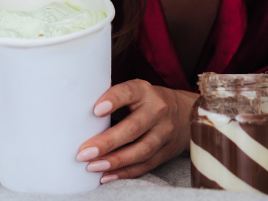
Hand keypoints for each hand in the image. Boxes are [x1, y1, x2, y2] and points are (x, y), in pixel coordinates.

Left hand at [75, 80, 197, 182]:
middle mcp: (157, 111)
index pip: (128, 92)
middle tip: (84, 152)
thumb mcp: (136, 91)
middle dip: (107, 142)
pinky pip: (146, 165)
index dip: (113, 100)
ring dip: (115, 161)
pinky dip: (125, 173)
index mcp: (145, 91)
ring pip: (141, 150)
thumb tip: (80, 106)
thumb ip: (114, 97)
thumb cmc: (148, 101)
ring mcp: (164, 133)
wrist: (187, 113)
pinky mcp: (166, 152)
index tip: (96, 110)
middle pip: (133, 128)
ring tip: (92, 166)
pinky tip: (107, 176)